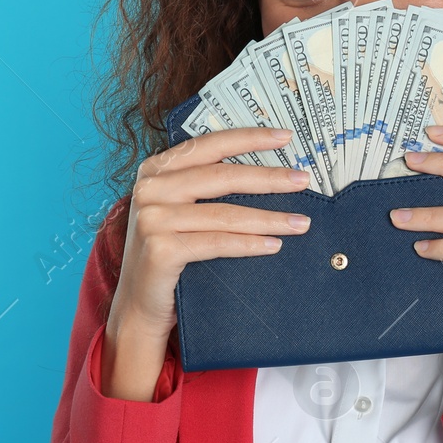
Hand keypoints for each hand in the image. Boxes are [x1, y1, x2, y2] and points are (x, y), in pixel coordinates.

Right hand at [102, 126, 311, 400]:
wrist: (138, 306)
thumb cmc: (166, 255)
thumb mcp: (177, 211)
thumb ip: (201, 187)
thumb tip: (263, 172)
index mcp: (154, 170)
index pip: (209, 145)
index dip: (249, 138)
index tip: (285, 136)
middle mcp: (149, 189)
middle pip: (222, 176)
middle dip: (268, 178)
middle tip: (304, 180)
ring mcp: (151, 219)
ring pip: (224, 214)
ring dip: (269, 218)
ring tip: (300, 223)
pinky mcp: (160, 250)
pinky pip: (217, 243)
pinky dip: (249, 244)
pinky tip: (274, 245)